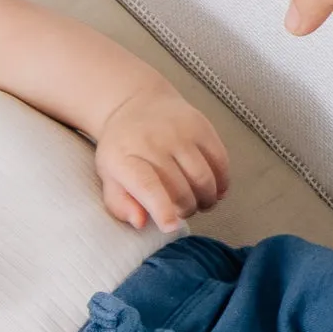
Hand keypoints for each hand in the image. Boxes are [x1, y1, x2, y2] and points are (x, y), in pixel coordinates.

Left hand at [91, 77, 230, 230]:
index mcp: (125, 158)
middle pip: (181, 190)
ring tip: (199, 202)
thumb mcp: (110, 177)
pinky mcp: (201, 126)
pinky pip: (220, 162)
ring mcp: (179, 132)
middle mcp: (153, 142)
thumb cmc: (123, 150)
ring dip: (206, 199)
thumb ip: (121, 203)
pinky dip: (222, 182)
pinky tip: (214, 188)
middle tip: (182, 210)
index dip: (162, 209)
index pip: (147, 186)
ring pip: (204, 179)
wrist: (137, 105)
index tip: (171, 226)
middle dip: (186, 210)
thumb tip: (140, 222)